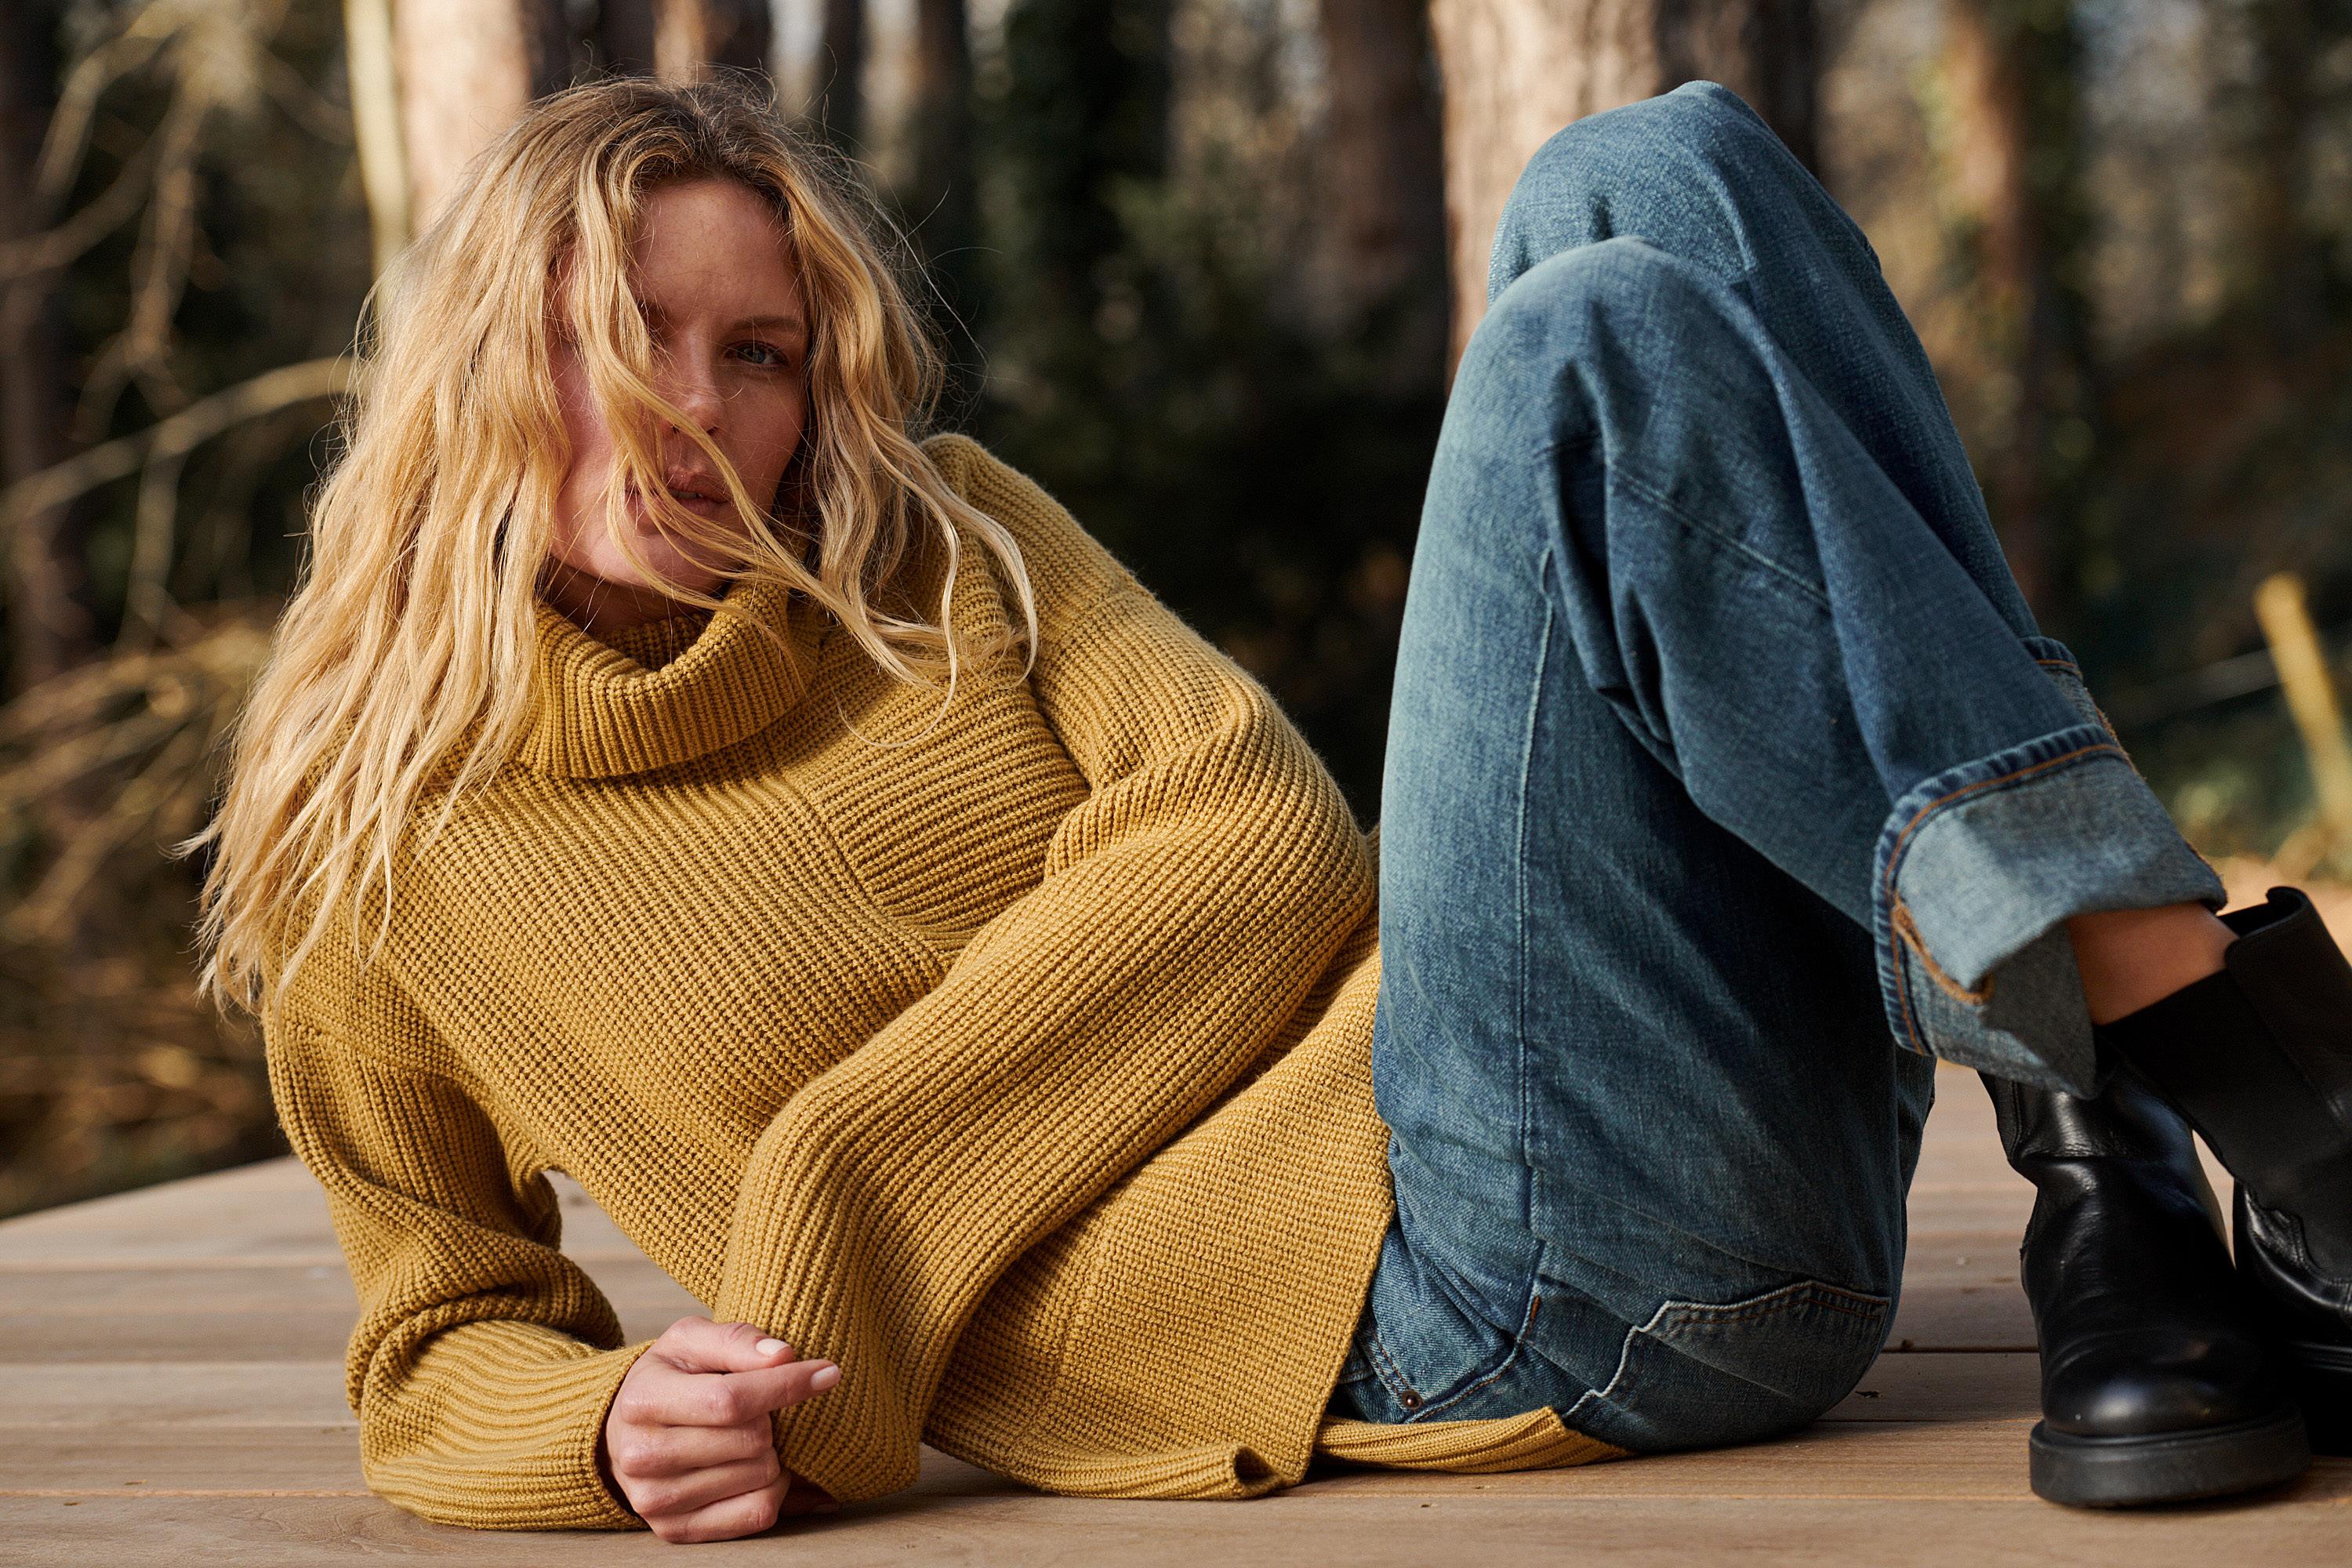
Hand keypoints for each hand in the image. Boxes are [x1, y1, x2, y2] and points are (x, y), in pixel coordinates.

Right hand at [600, 1316, 840, 1542]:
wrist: (623, 1430)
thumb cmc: (670, 1376)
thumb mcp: (691, 1340)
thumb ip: (736, 1340)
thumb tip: (784, 1356)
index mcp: (642, 1401)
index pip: (730, 1399)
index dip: (787, 1385)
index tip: (828, 1373)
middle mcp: (641, 1457)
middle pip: (751, 1441)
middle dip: (772, 1419)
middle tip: (761, 1410)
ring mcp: (655, 1501)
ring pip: (760, 1478)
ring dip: (772, 1454)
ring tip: (751, 1437)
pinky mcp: (676, 1530)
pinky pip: (757, 1514)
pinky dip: (774, 1490)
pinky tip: (758, 1467)